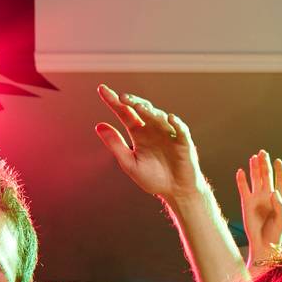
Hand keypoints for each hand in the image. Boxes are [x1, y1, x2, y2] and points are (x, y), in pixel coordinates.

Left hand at [95, 84, 205, 202]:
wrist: (176, 192)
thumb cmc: (153, 178)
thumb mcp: (130, 164)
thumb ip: (116, 145)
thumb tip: (98, 125)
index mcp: (138, 132)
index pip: (124, 112)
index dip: (113, 101)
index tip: (102, 89)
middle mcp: (153, 129)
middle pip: (141, 110)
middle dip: (132, 102)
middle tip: (122, 97)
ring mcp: (168, 134)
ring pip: (159, 117)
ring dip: (150, 112)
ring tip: (139, 108)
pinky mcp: (183, 143)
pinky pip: (180, 130)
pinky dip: (176, 124)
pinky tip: (170, 118)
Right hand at [235, 149, 281, 266]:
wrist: (263, 245)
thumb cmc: (275, 234)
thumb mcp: (281, 221)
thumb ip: (279, 206)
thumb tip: (274, 192)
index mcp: (280, 199)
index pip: (280, 180)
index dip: (280, 171)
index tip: (278, 161)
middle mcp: (268, 196)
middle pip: (267, 176)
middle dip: (265, 164)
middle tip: (263, 152)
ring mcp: (257, 198)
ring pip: (255, 179)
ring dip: (254, 168)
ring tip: (254, 157)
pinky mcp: (246, 203)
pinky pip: (244, 189)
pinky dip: (242, 180)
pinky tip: (240, 171)